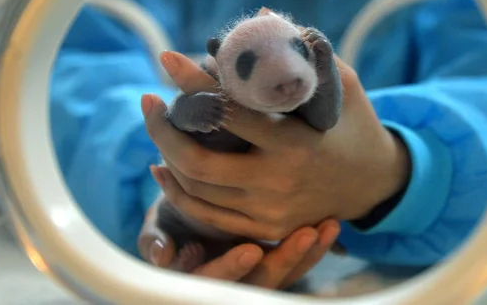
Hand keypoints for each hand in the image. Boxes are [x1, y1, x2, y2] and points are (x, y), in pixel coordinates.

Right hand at [137, 197, 339, 288]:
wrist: (194, 204)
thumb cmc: (173, 216)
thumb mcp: (159, 223)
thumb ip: (155, 238)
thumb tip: (161, 256)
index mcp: (200, 278)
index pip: (214, 281)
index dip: (231, 268)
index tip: (250, 249)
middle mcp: (233, 280)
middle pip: (261, 281)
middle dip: (286, 259)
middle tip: (306, 233)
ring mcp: (258, 273)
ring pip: (287, 274)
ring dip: (309, 253)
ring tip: (328, 226)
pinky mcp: (276, 261)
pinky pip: (299, 262)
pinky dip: (316, 247)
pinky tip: (331, 225)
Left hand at [142, 50, 410, 240]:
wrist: (375, 182)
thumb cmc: (355, 123)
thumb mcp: (340, 83)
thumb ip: (301, 51)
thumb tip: (262, 13)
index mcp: (296, 142)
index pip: (229, 110)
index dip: (192, 81)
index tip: (166, 58)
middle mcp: (277, 182)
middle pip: (197, 160)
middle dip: (162, 128)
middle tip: (149, 101)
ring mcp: (268, 210)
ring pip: (196, 189)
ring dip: (166, 154)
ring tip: (157, 125)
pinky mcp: (264, 227)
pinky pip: (207, 215)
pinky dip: (177, 191)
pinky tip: (162, 167)